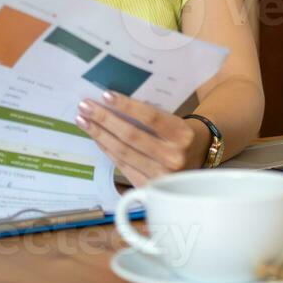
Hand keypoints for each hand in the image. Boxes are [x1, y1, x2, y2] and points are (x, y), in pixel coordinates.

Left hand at [76, 92, 209, 186]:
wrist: (199, 160)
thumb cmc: (180, 134)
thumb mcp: (174, 121)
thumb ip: (150, 118)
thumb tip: (112, 105)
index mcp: (181, 135)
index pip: (150, 117)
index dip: (127, 105)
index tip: (105, 95)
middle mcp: (173, 157)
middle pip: (131, 136)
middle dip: (104, 120)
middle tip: (84, 106)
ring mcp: (160, 176)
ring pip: (123, 153)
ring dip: (99, 135)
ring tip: (83, 121)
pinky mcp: (149, 188)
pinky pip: (122, 166)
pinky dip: (107, 150)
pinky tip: (96, 138)